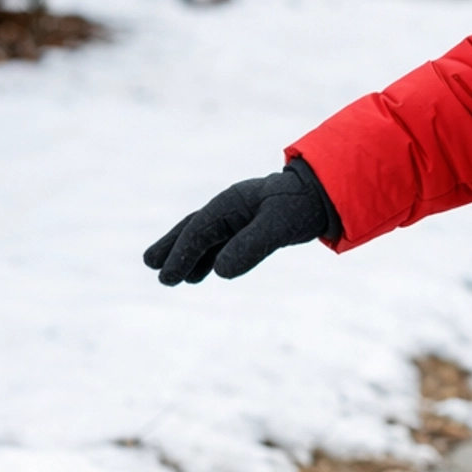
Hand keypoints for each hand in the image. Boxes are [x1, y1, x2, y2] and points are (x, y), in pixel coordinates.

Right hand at [144, 159, 337, 284]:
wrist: (322, 193)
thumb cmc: (300, 205)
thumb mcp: (278, 226)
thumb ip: (251, 246)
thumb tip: (220, 271)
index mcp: (231, 203)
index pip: (199, 231)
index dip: (181, 254)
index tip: (167, 276)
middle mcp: (230, 208)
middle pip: (193, 228)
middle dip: (172, 247)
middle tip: (150, 265)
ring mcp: (238, 217)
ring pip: (205, 238)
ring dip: (187, 256)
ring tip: (171, 278)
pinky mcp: (249, 227)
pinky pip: (221, 243)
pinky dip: (207, 257)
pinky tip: (201, 273)